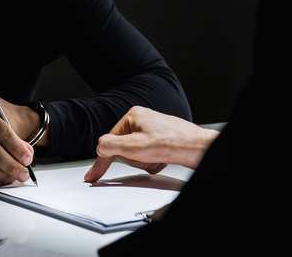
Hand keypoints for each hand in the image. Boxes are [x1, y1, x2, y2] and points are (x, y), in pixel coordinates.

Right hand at [84, 106, 218, 182]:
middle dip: (134, 158)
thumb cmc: (173, 143)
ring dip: (145, 161)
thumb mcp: (135, 147)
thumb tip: (100, 146)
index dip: (101, 161)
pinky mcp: (160, 139)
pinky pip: (147, 155)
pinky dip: (153, 161)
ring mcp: (152, 129)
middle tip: (146, 157)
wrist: (198, 148)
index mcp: (133, 116)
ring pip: (136, 154)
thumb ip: (112, 146)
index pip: (109, 141)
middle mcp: (142, 120)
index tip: (93, 176)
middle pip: (124, 148)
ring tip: (157, 157)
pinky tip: (162, 159)